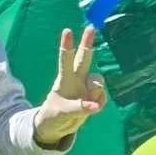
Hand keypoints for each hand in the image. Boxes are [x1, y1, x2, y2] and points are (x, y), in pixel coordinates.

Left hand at [33, 27, 107, 147]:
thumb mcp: (62, 113)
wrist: (57, 127)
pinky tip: (92, 109)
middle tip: (90, 27)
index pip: (66, 60)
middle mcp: (76, 79)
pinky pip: (102, 97)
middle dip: (87, 43)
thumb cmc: (53, 116)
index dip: (67, 46)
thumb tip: (96, 106)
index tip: (67, 31)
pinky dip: (99, 103)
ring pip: (98, 80)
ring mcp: (86, 87)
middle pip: (84, 58)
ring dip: (96, 90)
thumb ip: (79, 108)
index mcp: (64, 80)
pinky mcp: (94, 98)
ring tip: (88, 103)